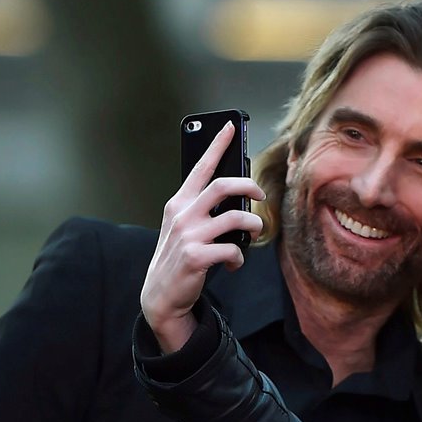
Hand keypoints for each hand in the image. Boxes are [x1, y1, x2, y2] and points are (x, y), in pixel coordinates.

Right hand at [141, 120, 265, 352]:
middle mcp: (183, 215)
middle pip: (223, 186)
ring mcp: (189, 236)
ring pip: (235, 218)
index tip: (232, 126)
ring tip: (254, 232)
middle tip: (261, 193)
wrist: (160, 295)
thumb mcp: (184, 228)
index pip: (200, 167)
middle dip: (249, 185)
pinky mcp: (196, 257)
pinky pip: (233, 250)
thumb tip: (236, 198)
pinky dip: (240, 258)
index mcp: (180, 203)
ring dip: (253, 224)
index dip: (217, 145)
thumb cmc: (178, 258)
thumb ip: (202, 210)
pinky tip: (235, 264)